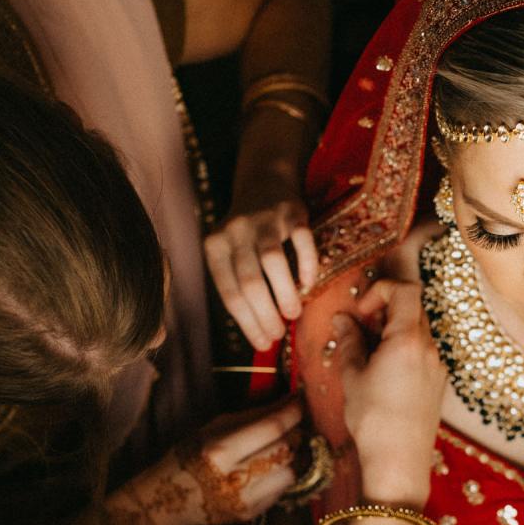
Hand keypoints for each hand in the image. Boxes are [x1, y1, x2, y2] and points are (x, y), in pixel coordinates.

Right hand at [103, 399, 304, 524]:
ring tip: (283, 446)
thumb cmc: (189, 456)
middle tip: (293, 424)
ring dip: (293, 456)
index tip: (300, 403)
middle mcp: (237, 477)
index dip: (292, 413)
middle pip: (286, 450)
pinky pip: (282, 489)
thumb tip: (286, 402)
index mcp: (222, 451)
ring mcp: (247, 499)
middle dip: (295, 433)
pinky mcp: (253, 513)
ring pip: (292, 472)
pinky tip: (270, 467)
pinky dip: (282, 474)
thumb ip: (252, 416)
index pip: (272, 428)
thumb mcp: (213, 428)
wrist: (168, 500)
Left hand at [204, 192, 319, 351]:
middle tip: (278, 335)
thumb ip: (239, 285)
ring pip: (272, 262)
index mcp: (215, 246)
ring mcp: (264, 220)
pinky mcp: (292, 211)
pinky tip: (308, 283)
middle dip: (265, 314)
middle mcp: (235, 231)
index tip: (262, 343)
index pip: (229, 292)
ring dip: (284, 293)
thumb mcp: (231, 254)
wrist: (264, 181)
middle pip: (249, 281)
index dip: (247, 322)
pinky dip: (306, 264)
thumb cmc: (247, 232)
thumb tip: (259, 333)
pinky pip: (301, 241)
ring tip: (293, 314)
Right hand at [327, 280, 446, 508]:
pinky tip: (384, 373)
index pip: (406, 290)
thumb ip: (349, 342)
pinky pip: (423, 351)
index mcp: (409, 340)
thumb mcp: (353, 377)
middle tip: (362, 333)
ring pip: (418, 331)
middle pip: (413, 308)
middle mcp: (430, 348)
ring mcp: (438, 365)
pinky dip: (404, 349)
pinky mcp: (438, 381)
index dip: (381, 291)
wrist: (400, 462)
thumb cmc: (374, 421)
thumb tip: (343, 320)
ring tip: (369, 356)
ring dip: (393, 332)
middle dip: (385, 311)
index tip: (362, 312)